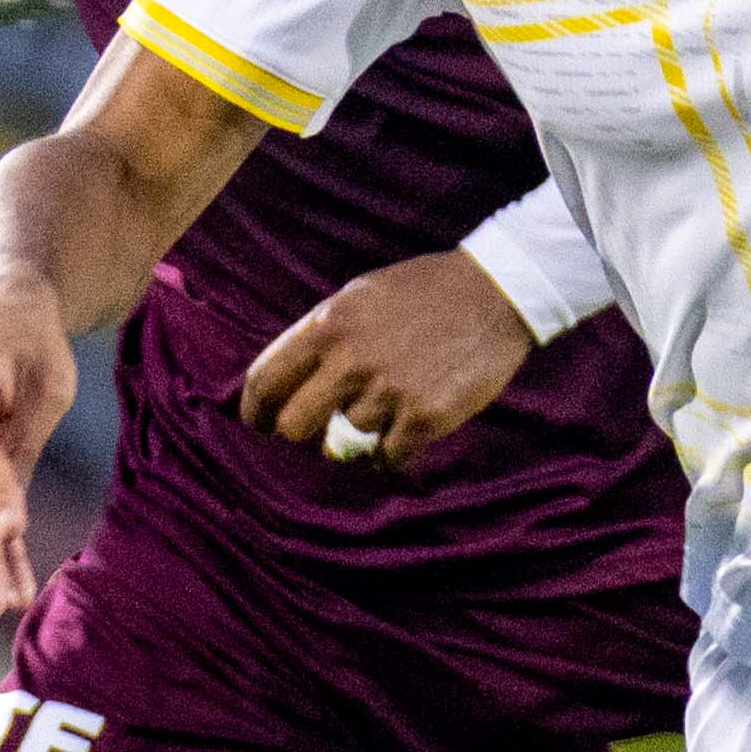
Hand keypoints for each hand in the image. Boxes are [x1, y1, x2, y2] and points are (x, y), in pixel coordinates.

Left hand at [237, 248, 536, 471]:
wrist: (495, 292)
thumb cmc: (422, 292)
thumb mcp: (358, 297)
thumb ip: (319, 337)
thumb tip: (283, 384)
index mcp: (326, 326)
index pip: (264, 381)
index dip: (255, 412)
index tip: (259, 426)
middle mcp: (349, 360)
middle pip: (293, 426)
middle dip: (304, 434)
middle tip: (321, 433)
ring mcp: (387, 391)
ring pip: (347, 442)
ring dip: (363, 436)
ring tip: (391, 409)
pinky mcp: (423, 417)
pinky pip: (389, 459)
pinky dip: (395, 454)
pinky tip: (408, 434)